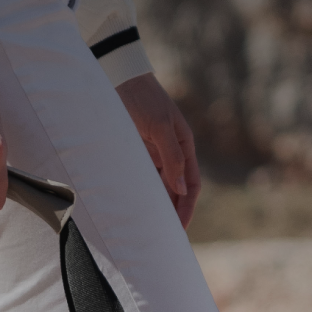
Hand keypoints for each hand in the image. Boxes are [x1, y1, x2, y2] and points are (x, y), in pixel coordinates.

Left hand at [117, 72, 201, 227]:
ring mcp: (154, 151)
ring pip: (158, 185)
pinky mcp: (137, 149)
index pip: (191, 184)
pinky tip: (135, 203)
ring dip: (156, 203)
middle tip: (163, 235)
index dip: (187, 207)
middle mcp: (171, 151)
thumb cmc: (143, 98)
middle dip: (172, 211)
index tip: (179, 228)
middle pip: (175, 189)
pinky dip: (141, 191)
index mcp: (184, 146)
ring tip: (149, 225)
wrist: (120, 77)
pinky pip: (142, 176)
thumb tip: (181, 189)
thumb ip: (171, 157)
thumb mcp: (160, 126)